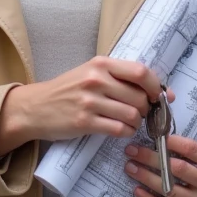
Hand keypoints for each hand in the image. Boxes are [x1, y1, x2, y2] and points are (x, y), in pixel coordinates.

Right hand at [0, 57, 169, 153]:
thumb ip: (120, 77)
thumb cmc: (68, 89)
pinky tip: (121, 130)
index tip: (161, 96)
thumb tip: (160, 90)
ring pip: (132, 114)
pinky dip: (126, 133)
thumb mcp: (91, 72)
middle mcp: (96, 79)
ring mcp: (90, 101)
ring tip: (129, 122)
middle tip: (140, 112)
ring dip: (136, 122)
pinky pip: (119, 130)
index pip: (140, 71)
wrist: (35, 107)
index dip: (156, 86)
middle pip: (139, 96)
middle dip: (146, 108)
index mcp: (101, 63)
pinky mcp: (85, 122)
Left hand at [125, 134, 196, 196]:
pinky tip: (137, 190)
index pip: (192, 149)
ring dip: (146, 177)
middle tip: (132, 151)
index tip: (154, 136)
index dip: (171, 142)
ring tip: (130, 167)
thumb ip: (193, 153)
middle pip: (177, 168)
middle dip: (151, 158)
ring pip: (169, 189)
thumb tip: (159, 140)